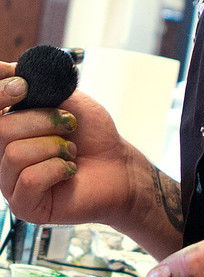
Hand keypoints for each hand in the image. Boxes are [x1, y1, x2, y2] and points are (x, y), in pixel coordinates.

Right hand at [0, 59, 132, 227]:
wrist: (118, 164)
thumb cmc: (92, 134)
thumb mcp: (68, 100)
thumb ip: (41, 88)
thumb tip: (15, 71)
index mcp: (11, 129)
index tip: (22, 87)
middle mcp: (3, 155)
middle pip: (3, 130)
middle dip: (45, 121)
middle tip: (69, 126)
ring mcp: (11, 182)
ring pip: (16, 154)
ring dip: (55, 147)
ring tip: (70, 152)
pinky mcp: (24, 205)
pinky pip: (30, 179)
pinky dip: (58, 169)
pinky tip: (69, 171)